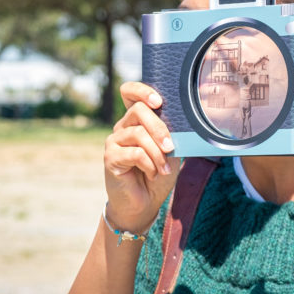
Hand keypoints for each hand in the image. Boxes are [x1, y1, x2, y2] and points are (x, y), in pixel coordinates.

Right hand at [103, 82, 180, 232]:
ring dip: (157, 152)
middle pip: (139, 110)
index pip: (129, 92)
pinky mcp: (110, 158)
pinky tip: (153, 174)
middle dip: (159, 128)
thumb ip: (171, 133)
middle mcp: (122, 127)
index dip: (142, 90)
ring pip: (139, 133)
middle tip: (170, 147)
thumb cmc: (159, 174)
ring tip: (164, 168)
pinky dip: (149, 164)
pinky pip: (134, 153)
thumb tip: (183, 120)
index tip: (158, 101)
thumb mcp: (170, 150)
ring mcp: (114, 141)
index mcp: (136, 120)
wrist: (144, 203)